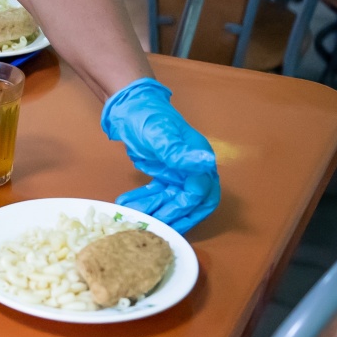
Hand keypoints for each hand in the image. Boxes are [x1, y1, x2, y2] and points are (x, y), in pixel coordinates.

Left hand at [101, 78, 219, 233]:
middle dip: (174, 217)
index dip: (183, 207)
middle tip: (154, 229)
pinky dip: (147, 201)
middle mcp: (194, 167)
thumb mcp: (160, 135)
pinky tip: (128, 205)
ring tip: (131, 216)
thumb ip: (180, 153)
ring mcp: (180, 172)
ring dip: (155, 210)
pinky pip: (160, 194)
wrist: (129, 107)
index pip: (199, 192)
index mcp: (198, 158)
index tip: (165, 217)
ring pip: (173, 200)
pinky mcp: (166, 175)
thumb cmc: (147, 116)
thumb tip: (208, 162)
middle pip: (192, 203)